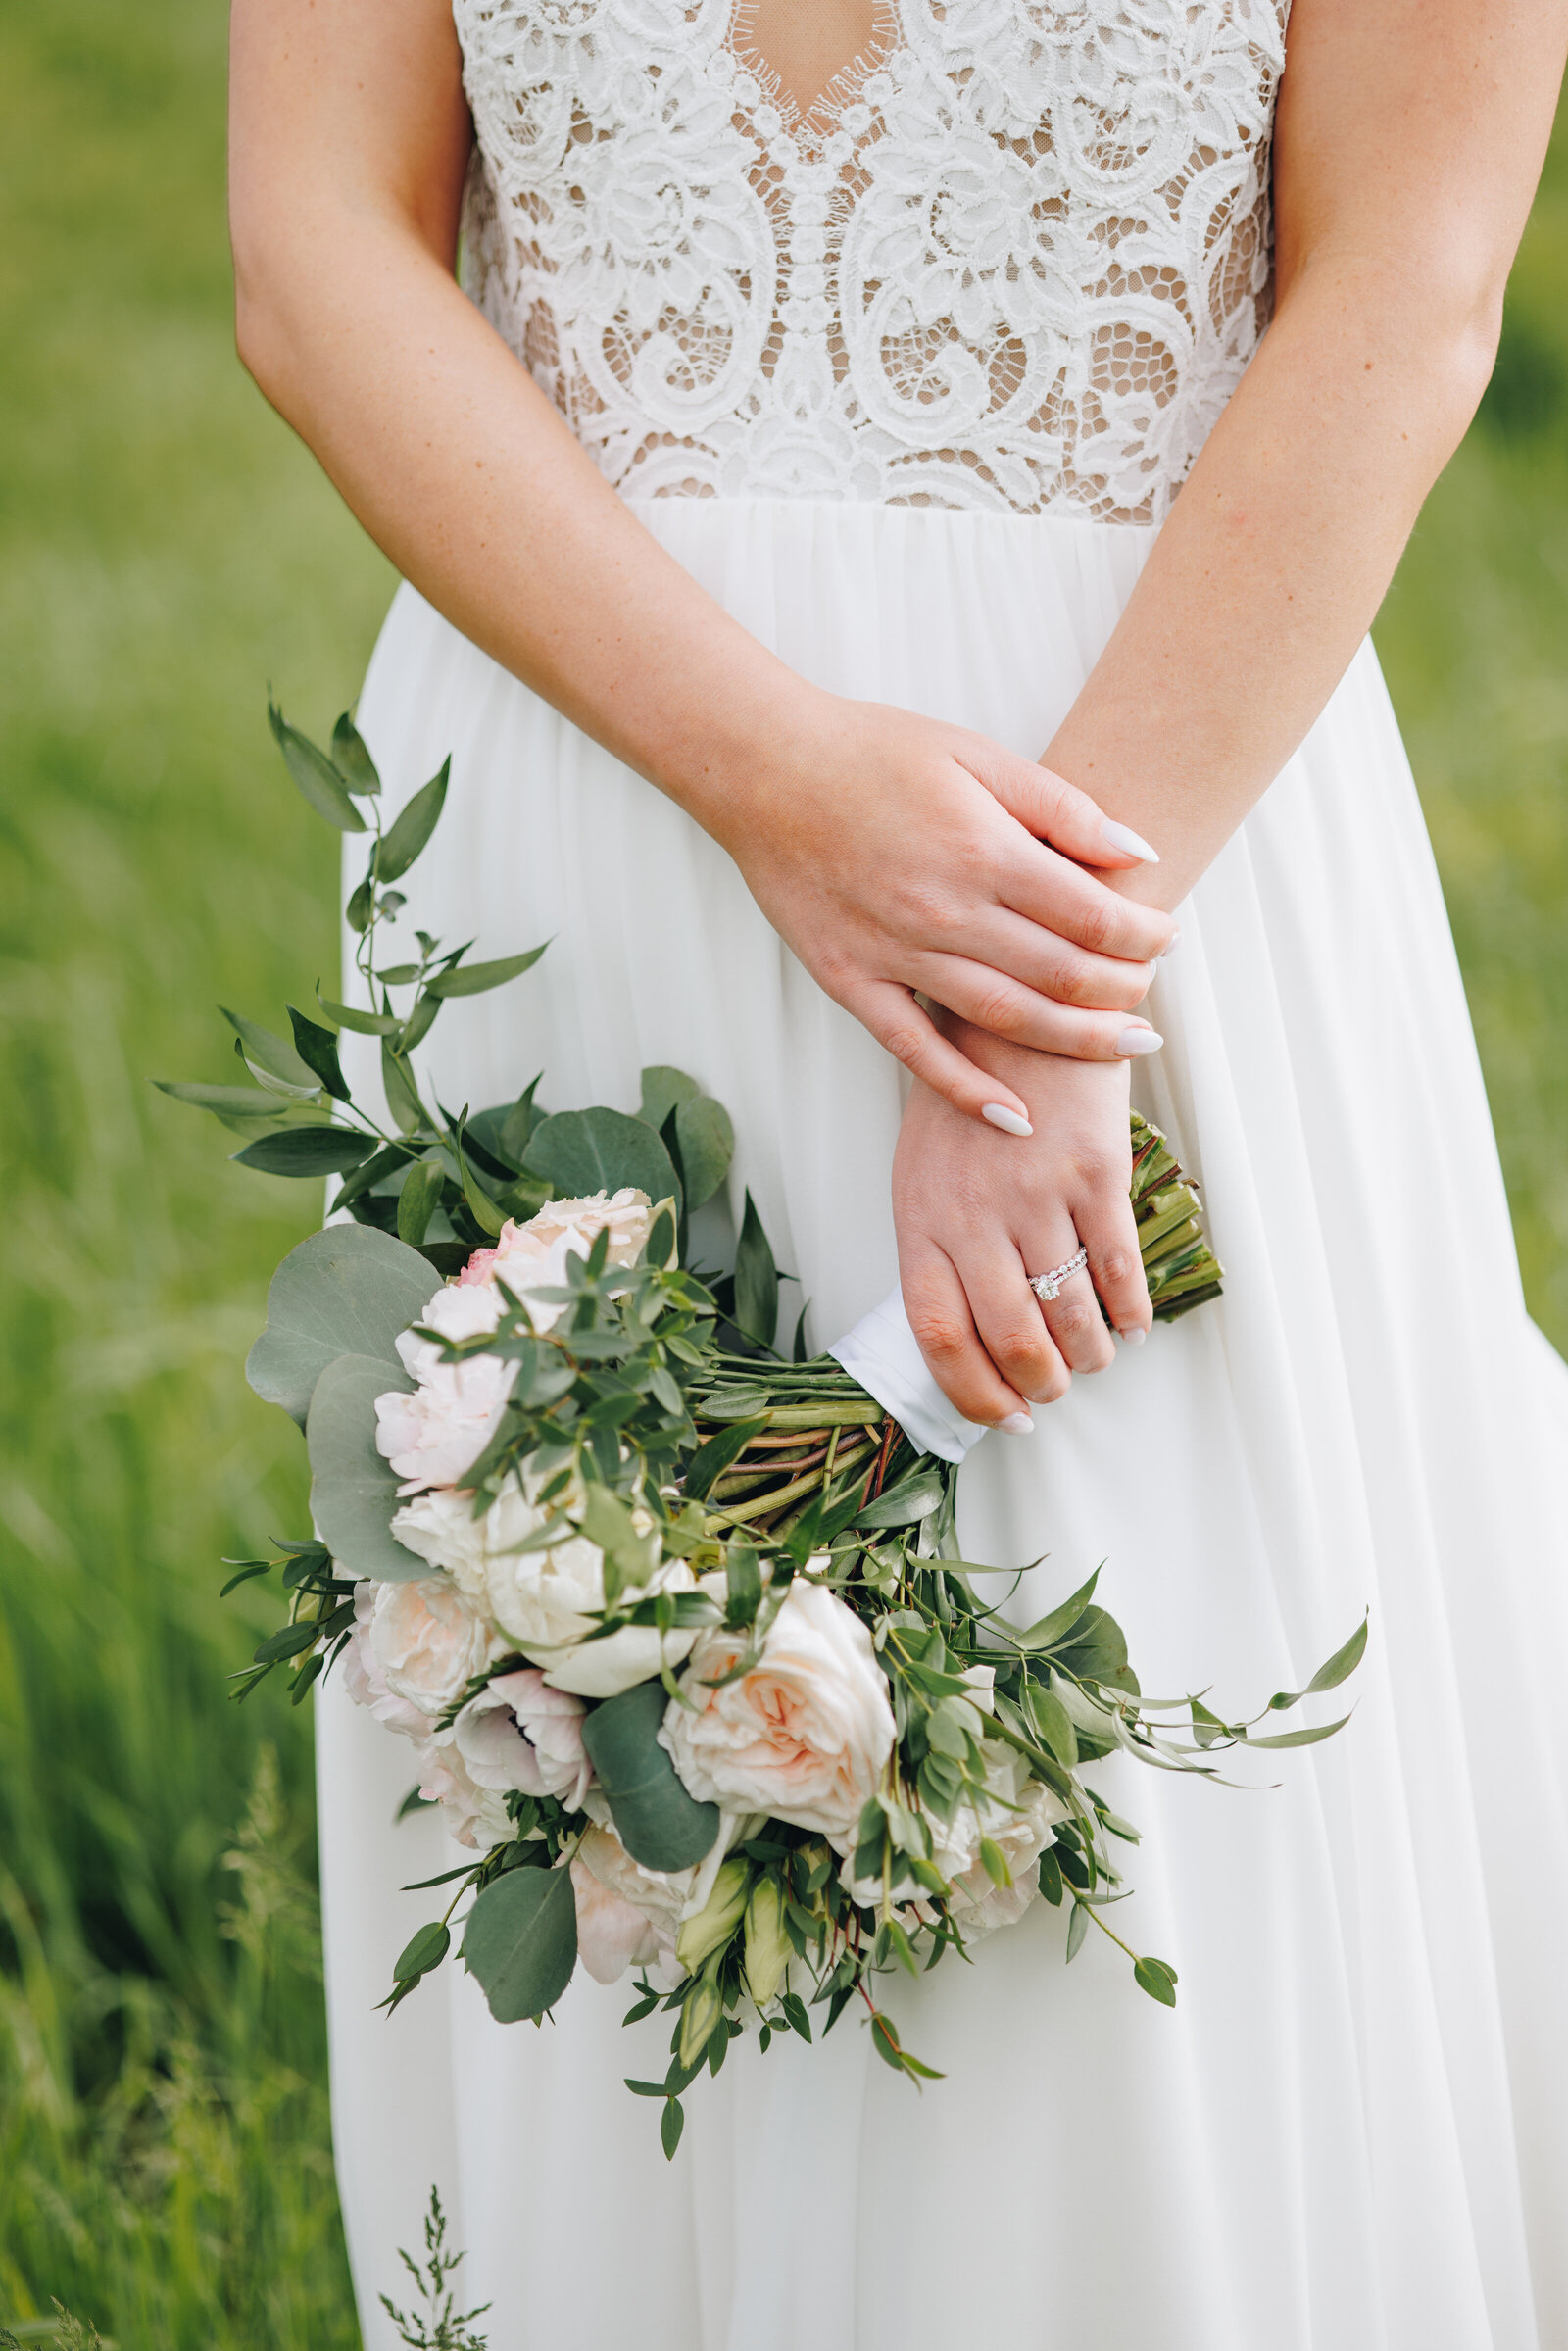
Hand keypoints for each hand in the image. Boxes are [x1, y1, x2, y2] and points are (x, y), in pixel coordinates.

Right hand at [701, 691, 1174, 1128]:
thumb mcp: (978, 754)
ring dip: (1072, 1043)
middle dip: (1121, 994)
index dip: (1143, 935)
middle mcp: (944, 910)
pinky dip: (966, 1089)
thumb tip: (1140, 855)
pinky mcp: (850, 981)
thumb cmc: (873, 752)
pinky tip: (1013, 1116)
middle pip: (1060, 974)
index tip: (1166, 940)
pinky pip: (915, 1050)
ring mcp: (894, 953)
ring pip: (1003, 1018)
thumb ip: (1062, 806)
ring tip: (1123, 1052)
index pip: (1092, 914)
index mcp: (983, 849)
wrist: (766, 768)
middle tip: (1150, 1003)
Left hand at [892, 1017, 1151, 1424]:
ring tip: (1093, 1357)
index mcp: (919, 1218)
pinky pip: (1118, 1268)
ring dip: (1087, 1354)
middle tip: (1055, 1390)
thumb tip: (969, 1334)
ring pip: (1070, 1313)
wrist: (1021, 1005)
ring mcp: (1035, 1194)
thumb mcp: (924, 1168)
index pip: (940, 1337)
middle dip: (1040, 1384)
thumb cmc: (969, 1095)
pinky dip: (1130, 1311)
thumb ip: (939, 1244)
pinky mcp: (1095, 1172)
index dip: (974, 1393)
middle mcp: (973, 1214)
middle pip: (1010, 1337)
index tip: (1004, 1416)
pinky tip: (1131, 1323)